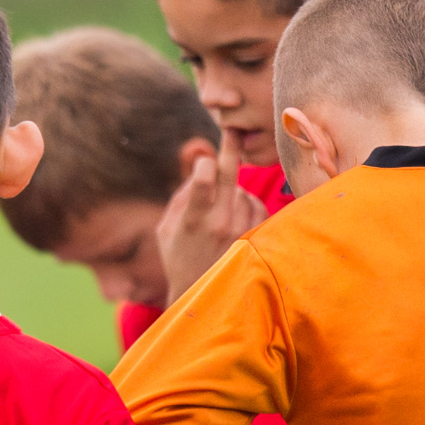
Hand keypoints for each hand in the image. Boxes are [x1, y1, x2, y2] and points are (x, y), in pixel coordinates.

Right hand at [155, 129, 265, 301]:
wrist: (202, 294)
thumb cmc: (178, 256)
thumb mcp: (167, 228)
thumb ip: (183, 195)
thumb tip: (201, 164)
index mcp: (192, 220)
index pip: (203, 184)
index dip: (206, 165)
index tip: (206, 158)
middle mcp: (218, 224)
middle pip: (229, 177)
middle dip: (230, 150)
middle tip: (233, 130)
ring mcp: (240, 232)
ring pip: (242, 190)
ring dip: (232, 191)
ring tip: (219, 209)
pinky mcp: (255, 238)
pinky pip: (256, 205)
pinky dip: (247, 204)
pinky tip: (235, 214)